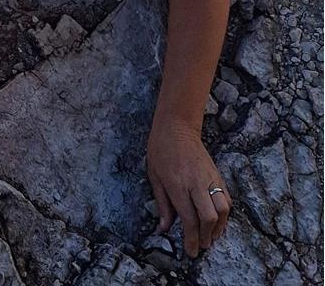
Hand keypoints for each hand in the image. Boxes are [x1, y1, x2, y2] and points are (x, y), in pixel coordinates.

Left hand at [146, 124, 230, 257]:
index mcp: (177, 186)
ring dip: (219, 227)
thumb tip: (164, 228)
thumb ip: (162, 204)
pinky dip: (225, 213)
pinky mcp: (217, 175)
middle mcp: (196, 184)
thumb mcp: (154, 177)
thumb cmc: (160, 151)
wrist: (176, 128)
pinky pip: (226, 198)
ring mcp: (210, 178)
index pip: (189, 218)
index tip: (192, 252)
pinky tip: (219, 221)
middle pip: (209, 217)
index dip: (191, 238)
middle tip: (203, 247)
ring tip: (212, 237)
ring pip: (223, 209)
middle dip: (207, 236)